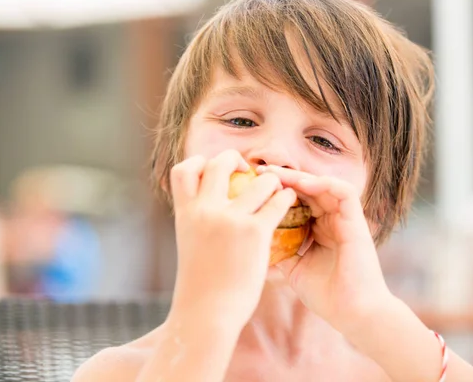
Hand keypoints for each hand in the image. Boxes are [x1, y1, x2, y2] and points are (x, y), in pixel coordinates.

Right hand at [168, 150, 297, 329]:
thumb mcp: (189, 245)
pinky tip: (289, 202)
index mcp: (185, 213)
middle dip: (235, 159)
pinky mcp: (254, 233)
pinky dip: (285, 198)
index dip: (199, 163)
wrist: (205, 314)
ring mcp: (230, 220)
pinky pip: (277, 202)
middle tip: (246, 170)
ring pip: (259, 180)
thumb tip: (207, 210)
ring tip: (275, 187)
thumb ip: (196, 222)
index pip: (183, 170)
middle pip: (219, 163)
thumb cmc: (199, 286)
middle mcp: (204, 210)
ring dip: (270, 180)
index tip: (213, 170)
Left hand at [257, 165, 392, 334]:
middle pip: (307, 188)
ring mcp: (345, 220)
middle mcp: (332, 221)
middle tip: (259, 170)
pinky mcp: (357, 222)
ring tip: (276, 174)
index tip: (251, 186)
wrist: (353, 315)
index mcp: (318, 230)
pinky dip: (323, 184)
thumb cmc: (327, 297)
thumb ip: (281, 252)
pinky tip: (301, 184)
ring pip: (324, 185)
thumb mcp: (294, 269)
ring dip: (300, 176)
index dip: (276, 190)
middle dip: (283, 177)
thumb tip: (255, 242)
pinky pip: (344, 192)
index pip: (296, 200)